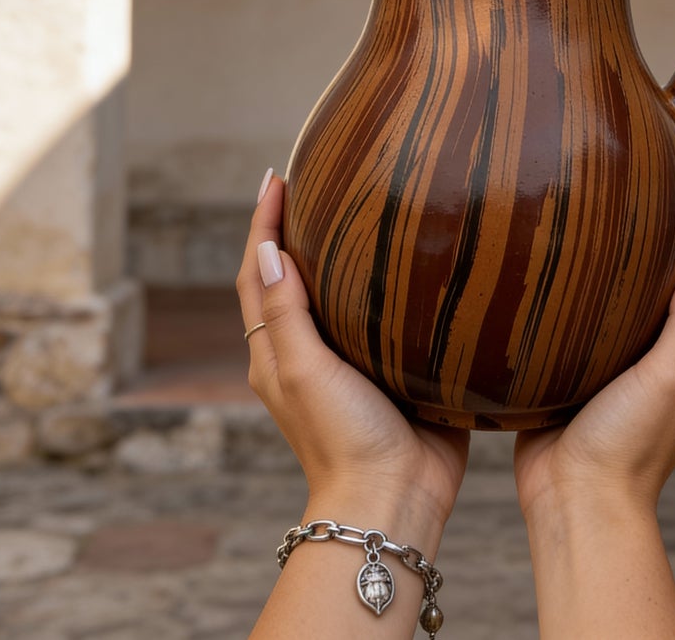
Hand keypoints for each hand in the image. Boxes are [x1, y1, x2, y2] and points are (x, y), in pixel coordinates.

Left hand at [235, 171, 469, 536]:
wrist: (397, 498)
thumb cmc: (341, 439)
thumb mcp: (303, 370)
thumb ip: (286, 311)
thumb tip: (266, 248)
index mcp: (277, 350)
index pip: (259, 272)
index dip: (264, 223)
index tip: (278, 177)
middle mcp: (311, 351)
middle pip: (296, 276)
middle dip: (300, 228)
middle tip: (320, 178)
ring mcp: (353, 361)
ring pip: (343, 293)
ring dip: (346, 251)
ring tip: (365, 207)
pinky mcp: (396, 369)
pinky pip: (389, 317)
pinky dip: (391, 284)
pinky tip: (416, 262)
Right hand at [513, 186, 674, 519]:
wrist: (574, 503)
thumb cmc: (627, 446)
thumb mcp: (669, 378)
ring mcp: (639, 371)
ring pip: (654, 303)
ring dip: (656, 261)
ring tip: (638, 217)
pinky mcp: (598, 376)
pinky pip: (612, 322)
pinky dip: (612, 289)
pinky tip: (586, 271)